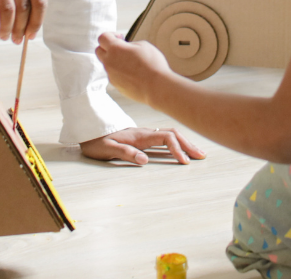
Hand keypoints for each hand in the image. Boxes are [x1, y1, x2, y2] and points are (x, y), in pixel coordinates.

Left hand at [80, 126, 205, 165]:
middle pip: (174, 134)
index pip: (166, 138)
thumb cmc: (96, 141)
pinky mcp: (143, 137)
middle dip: (189, 144)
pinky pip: (165, 137)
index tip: (184, 162)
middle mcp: (146, 133)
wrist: (89, 129)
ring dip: (185, 142)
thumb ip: (126, 154)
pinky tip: (180, 147)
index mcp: (140, 136)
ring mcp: (145, 134)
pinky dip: (177, 142)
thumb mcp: (107, 149)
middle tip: (202, 156)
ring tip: (196, 152)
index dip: (177, 149)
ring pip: (171, 134)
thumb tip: (145, 161)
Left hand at [95, 31, 171, 105]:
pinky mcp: (115, 85)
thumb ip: (129, 45)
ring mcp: (111, 75)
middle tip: (122, 48)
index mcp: (115, 49)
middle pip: (99, 50)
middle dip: (108, 47)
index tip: (120, 37)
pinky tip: (134, 73)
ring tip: (131, 62)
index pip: (103, 38)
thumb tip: (125, 48)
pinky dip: (120, 72)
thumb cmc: (152, 64)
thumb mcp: (143, 45)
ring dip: (114, 60)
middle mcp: (109, 62)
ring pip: (107, 64)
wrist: (156, 86)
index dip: (111, 35)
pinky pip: (114, 75)